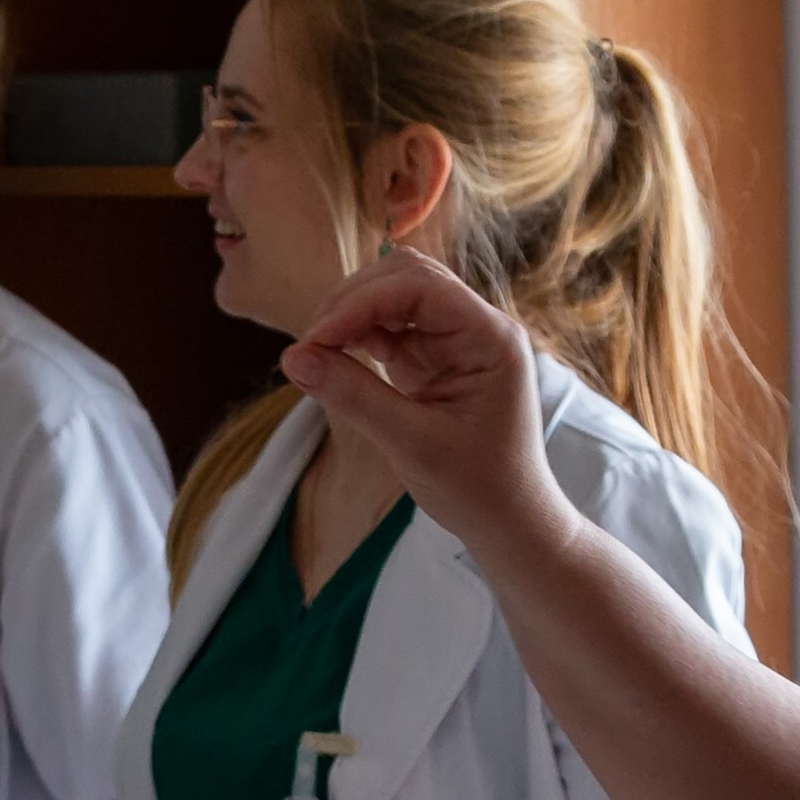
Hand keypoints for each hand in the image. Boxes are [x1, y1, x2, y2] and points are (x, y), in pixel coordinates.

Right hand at [280, 251, 574, 561]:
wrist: (507, 521)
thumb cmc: (477, 487)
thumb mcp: (411, 443)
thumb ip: (354, 396)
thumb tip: (291, 358)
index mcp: (490, 337)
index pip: (420, 286)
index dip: (361, 302)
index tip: (316, 339)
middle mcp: (476, 327)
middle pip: (406, 278)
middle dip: (352, 301)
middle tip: (311, 346)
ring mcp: (455, 340)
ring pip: (394, 297)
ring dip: (351, 317)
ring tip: (318, 355)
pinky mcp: (435, 357)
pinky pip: (389, 328)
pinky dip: (356, 338)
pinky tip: (334, 363)